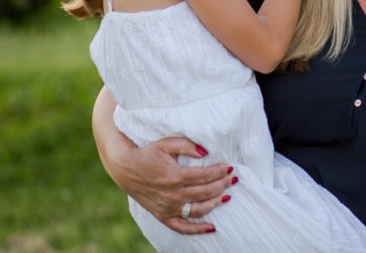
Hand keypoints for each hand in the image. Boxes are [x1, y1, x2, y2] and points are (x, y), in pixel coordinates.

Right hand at [113, 137, 235, 233]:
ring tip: (228, 195)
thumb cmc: (148, 153)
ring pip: (198, 210)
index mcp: (175, 176)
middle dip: (223, 184)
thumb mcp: (167, 143)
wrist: (125, 168)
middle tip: (234, 179)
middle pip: (206, 192)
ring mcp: (168, 207)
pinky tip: (212, 227)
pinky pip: (181, 227)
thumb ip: (188, 145)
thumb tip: (206, 152)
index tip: (230, 167)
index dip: (221, 171)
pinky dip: (197, 229)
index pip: (206, 175)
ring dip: (216, 203)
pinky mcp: (162, 215)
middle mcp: (173, 194)